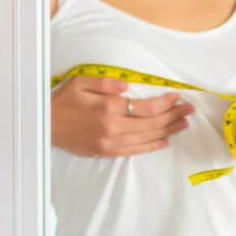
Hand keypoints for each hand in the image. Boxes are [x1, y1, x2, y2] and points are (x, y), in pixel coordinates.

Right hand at [52, 76, 192, 157]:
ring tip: (184, 124)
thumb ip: (105, 83)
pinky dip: (152, 146)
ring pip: (148, 138)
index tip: (177, 96)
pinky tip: (164, 141)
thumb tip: (128, 86)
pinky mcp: (107, 152)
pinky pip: (136, 150)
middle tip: (189, 110)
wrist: (46, 125)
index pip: (146, 107)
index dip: (166, 102)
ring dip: (169, 130)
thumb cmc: (63, 100)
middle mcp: (114, 127)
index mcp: (108, 108)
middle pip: (152, 124)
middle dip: (174, 116)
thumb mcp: (80, 83)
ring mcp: (111, 142)